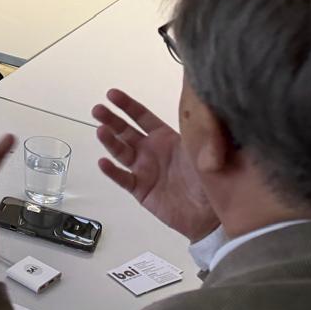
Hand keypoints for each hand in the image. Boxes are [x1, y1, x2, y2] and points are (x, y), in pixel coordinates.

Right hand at [93, 89, 218, 242]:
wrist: (212, 215)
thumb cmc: (210, 179)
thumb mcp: (206, 151)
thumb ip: (199, 133)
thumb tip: (202, 109)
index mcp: (166, 138)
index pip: (142, 117)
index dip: (127, 105)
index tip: (111, 94)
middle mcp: (151, 151)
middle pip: (126, 132)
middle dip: (111, 119)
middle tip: (97, 109)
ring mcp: (143, 170)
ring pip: (122, 152)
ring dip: (110, 141)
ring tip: (101, 131)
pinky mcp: (140, 190)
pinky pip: (123, 179)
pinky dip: (112, 171)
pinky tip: (103, 162)